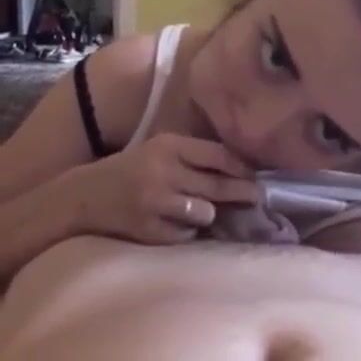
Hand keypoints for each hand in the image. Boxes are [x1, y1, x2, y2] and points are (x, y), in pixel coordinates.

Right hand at [77, 133, 257, 244]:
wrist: (85, 196)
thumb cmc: (132, 169)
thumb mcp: (160, 151)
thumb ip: (194, 157)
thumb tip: (241, 171)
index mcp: (167, 145)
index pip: (216, 154)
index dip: (241, 167)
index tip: (254, 175)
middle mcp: (162, 171)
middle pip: (216, 184)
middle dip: (241, 192)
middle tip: (256, 197)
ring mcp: (155, 202)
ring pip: (205, 212)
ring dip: (207, 213)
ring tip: (196, 210)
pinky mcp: (148, 229)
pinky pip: (186, 234)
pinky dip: (186, 230)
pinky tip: (172, 223)